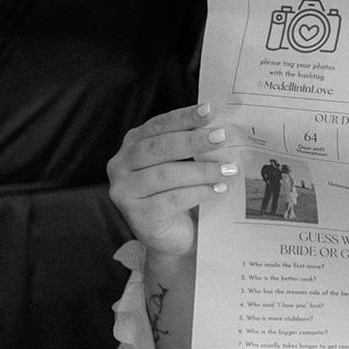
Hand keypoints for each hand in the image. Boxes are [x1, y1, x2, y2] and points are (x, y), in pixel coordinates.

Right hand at [106, 103, 238, 258]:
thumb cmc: (180, 194)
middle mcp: (121, 164)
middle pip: (159, 147)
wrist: (173, 238)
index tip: (210, 110)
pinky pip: (171, 199)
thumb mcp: (183, 164)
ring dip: (201, 170)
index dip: (184, 117)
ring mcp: (124, 191)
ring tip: (228, 169)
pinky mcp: (136, 214)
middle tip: (222, 137)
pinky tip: (217, 190)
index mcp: (132, 144)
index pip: (159, 125)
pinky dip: (198, 192)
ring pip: (166, 174)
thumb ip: (192, 145)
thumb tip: (221, 126)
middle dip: (193, 141)